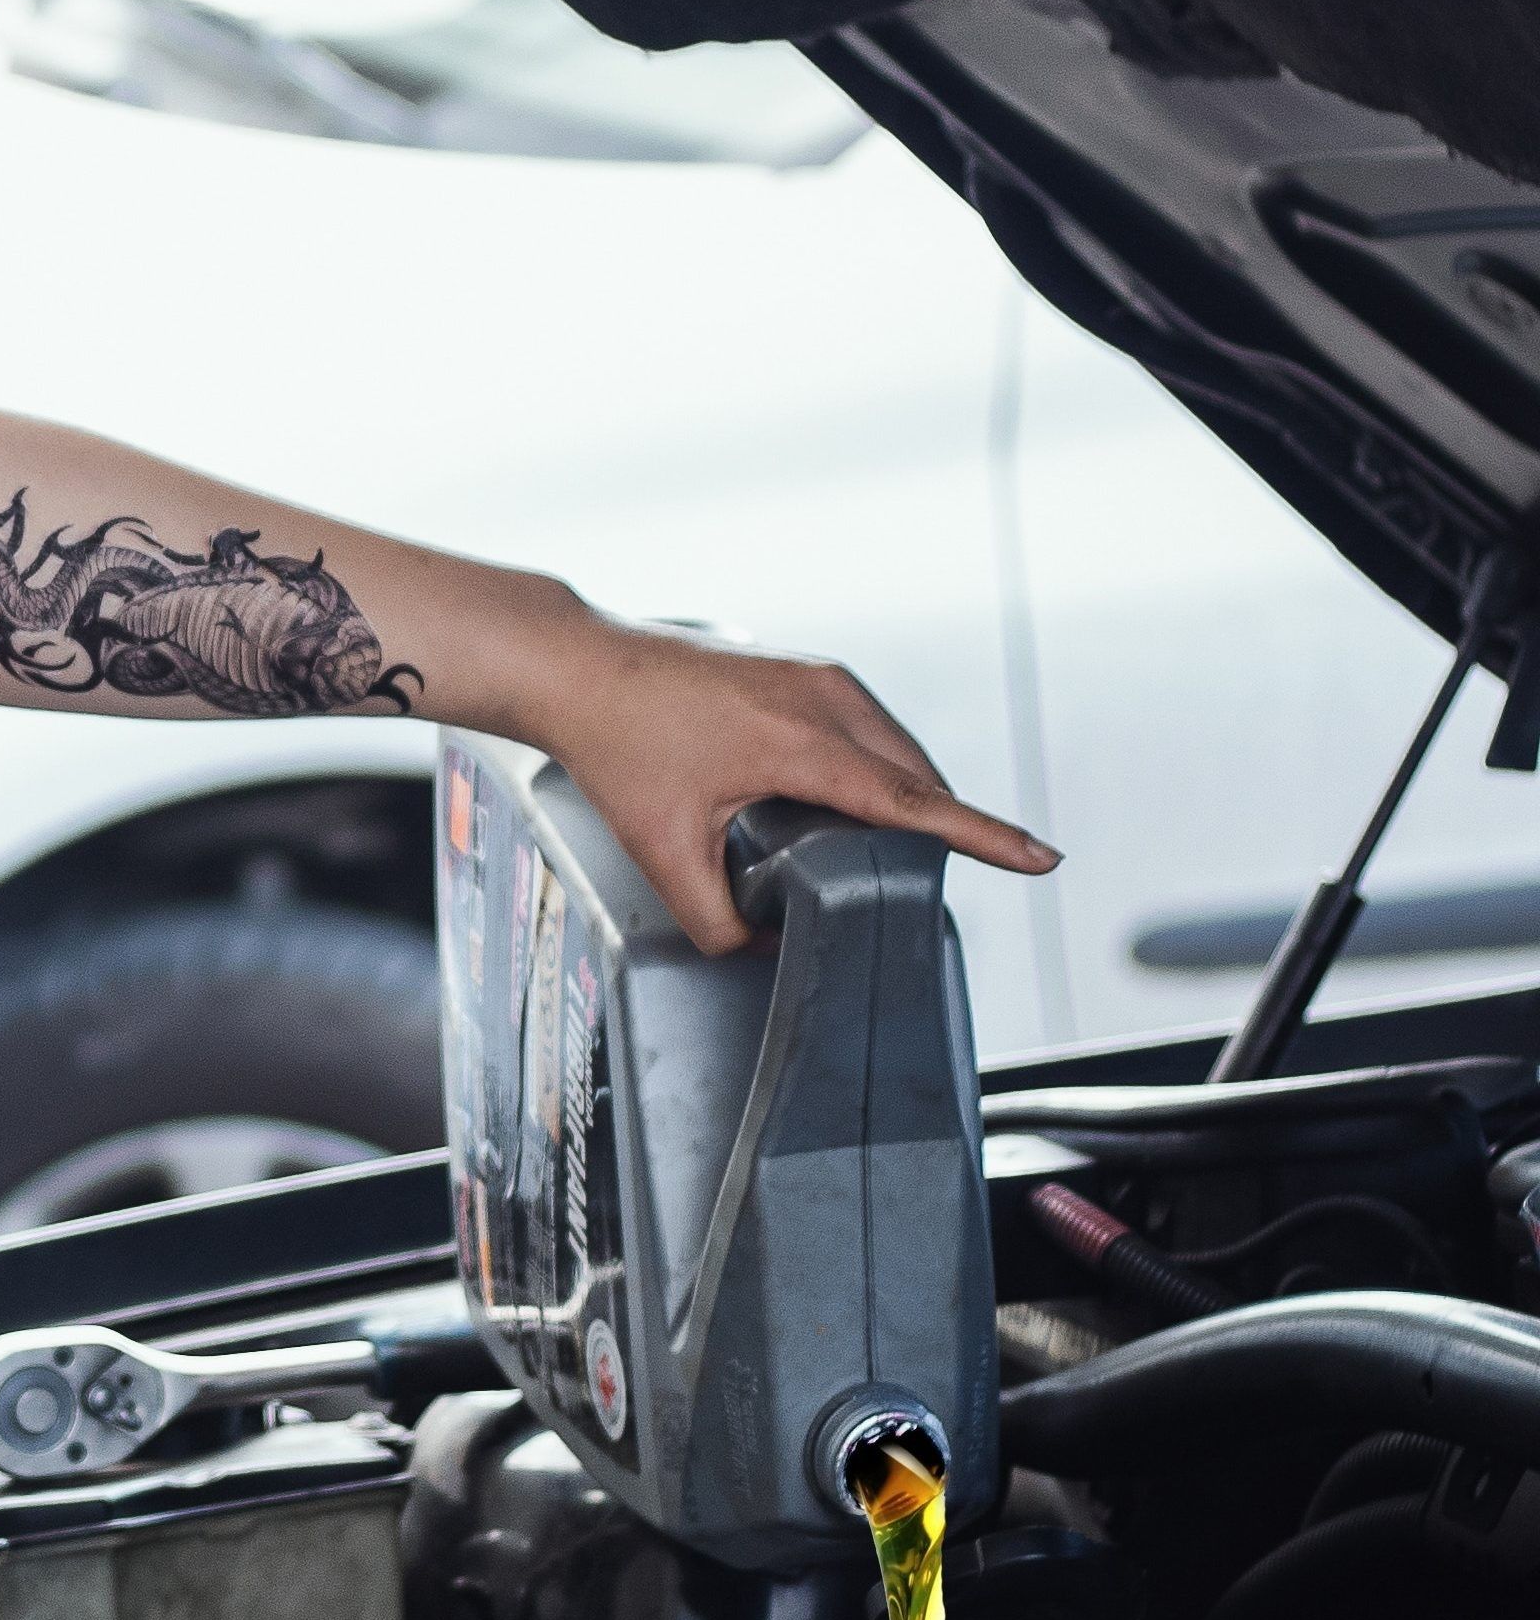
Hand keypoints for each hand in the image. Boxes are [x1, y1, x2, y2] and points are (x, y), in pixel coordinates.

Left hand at [528, 614, 1058, 955]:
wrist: (577, 666)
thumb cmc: (616, 749)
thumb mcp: (661, 851)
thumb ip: (716, 920)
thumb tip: (764, 952)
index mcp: (801, 742)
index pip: (914, 802)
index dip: (983, 837)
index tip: (1043, 859)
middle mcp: (825, 698)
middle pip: (917, 778)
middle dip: (941, 830)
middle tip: (929, 888)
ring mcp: (819, 676)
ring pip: (898, 749)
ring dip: (910, 796)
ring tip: (890, 853)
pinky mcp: (808, 668)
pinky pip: (872, 727)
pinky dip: (881, 766)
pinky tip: (860, 802)